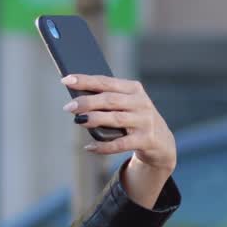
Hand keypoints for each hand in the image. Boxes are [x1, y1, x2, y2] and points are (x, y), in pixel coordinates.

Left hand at [61, 74, 176, 173]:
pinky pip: (121, 144)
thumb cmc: (134, 119)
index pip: (106, 81)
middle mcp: (140, 103)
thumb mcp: (125, 105)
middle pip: (110, 99)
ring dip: (95, 119)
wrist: (161, 142)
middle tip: (69, 107)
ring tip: (78, 121)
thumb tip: (76, 102)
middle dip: (87, 102)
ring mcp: (144, 121)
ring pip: (116, 118)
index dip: (85, 80)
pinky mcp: (146, 140)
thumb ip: (106, 100)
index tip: (66, 80)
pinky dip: (103, 146)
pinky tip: (89, 147)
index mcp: (133, 89)